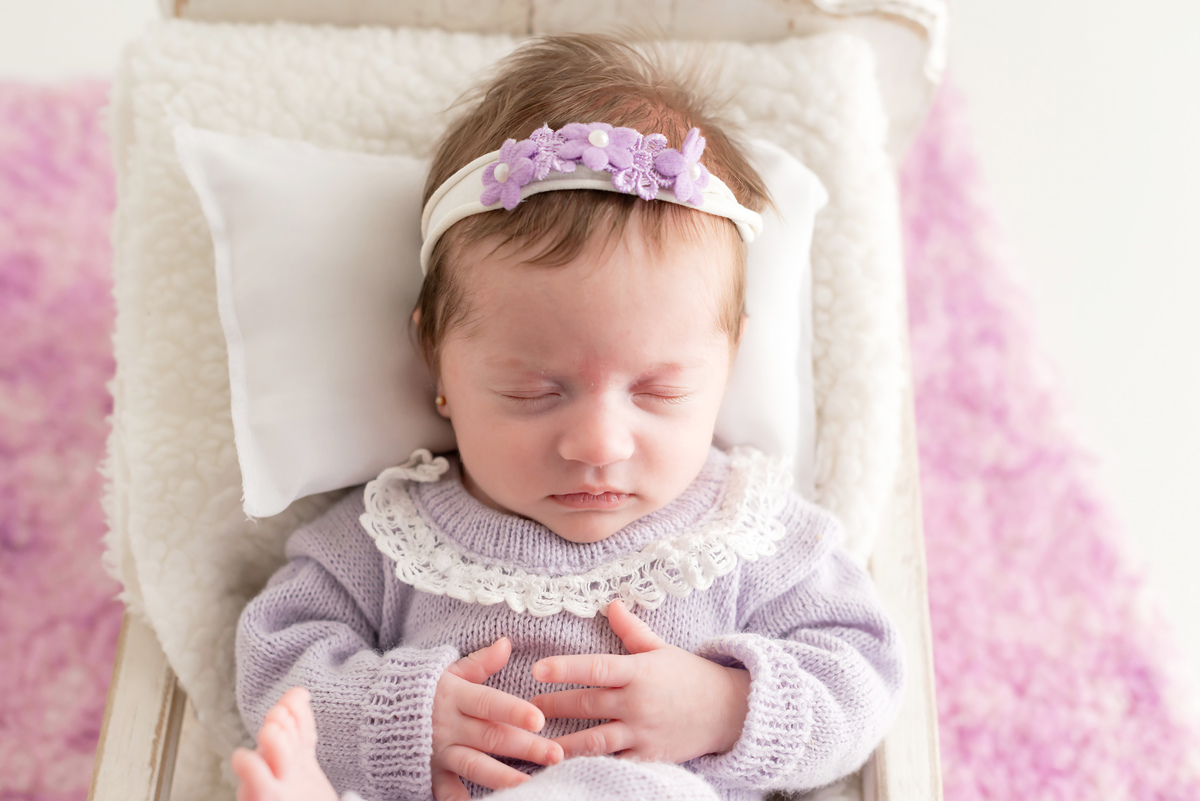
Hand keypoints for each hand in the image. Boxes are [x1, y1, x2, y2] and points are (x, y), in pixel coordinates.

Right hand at [431, 637, 563, 800]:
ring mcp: (439, 750)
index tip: (540, 719)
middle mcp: (449, 724)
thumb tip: (506, 643)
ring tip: (528, 784)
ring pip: (473, 765)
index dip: (513, 711)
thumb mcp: (448, 670)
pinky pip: (445, 790)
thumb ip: (480, 662)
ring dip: (502, 777)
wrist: (376, 711)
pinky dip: (459, 800)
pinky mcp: (429, 771)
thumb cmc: (422, 688)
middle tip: (556, 754)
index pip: (488, 703)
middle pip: (491, 736)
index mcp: (456, 695)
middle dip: (525, 747)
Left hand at [530, 601, 750, 762]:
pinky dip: (591, 769)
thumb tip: (610, 604)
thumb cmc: (690, 676)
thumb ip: (631, 630)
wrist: (729, 711)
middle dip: (552, 707)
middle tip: (523, 709)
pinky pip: (615, 765)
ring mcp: (643, 734)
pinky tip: (566, 771)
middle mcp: (638, 703)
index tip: (538, 668)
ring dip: (563, 744)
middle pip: (588, 705)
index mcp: (639, 672)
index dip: (566, 668)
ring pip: (595, 741)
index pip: (597, 668)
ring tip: (534, 746)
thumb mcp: (662, 649)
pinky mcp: (649, 758)